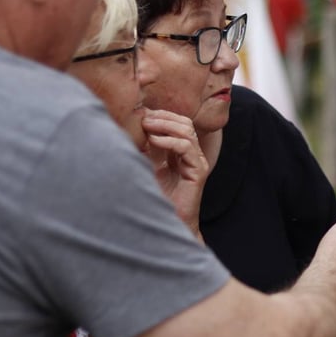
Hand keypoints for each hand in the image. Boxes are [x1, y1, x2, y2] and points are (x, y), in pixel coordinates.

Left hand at [141, 110, 208, 237]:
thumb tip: (137, 127)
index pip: (178, 124)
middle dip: (163, 117)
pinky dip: (169, 140)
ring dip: (165, 125)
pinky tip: (154, 141)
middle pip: (184, 123)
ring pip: (187, 132)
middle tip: (142, 117)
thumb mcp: (150, 167)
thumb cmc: (158, 198)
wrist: (168, 223)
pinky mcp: (199, 172)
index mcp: (183, 152)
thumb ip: (149, 149)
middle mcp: (193, 155)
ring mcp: (198, 163)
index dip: (161, 116)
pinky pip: (187, 147)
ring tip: (147, 126)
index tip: (140, 114)